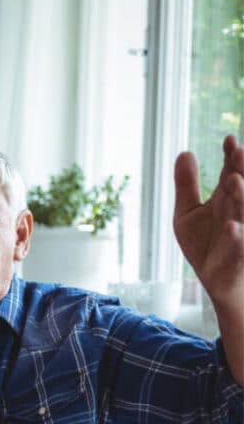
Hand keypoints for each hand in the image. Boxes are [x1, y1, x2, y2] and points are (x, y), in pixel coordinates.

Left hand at [174, 135, 243, 313]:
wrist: (217, 283)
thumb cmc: (205, 246)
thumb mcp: (187, 214)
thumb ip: (186, 185)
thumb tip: (185, 152)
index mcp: (226, 199)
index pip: (231, 173)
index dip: (232, 157)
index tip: (228, 139)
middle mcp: (237, 212)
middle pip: (241, 188)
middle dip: (241, 170)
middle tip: (239, 151)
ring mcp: (241, 234)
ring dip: (242, 197)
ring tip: (235, 180)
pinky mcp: (238, 257)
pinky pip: (240, 247)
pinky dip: (237, 238)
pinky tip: (231, 227)